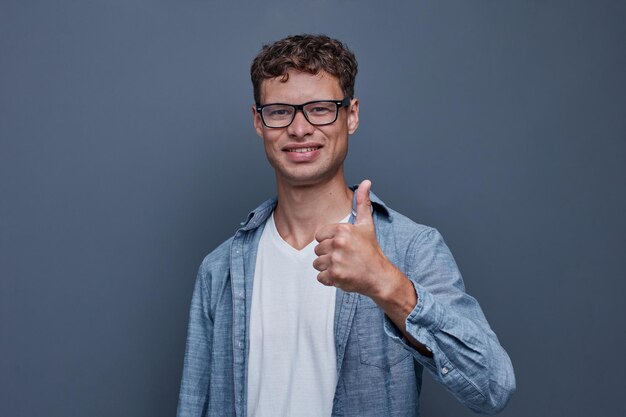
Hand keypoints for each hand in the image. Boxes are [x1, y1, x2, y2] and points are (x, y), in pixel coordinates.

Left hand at [313, 180, 393, 296]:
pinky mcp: (335, 276)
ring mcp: (336, 260)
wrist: (379, 276)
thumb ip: (362, 203)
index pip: (319, 236)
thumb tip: (366, 182)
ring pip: (317, 264)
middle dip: (328, 255)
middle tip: (344, 257)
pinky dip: (329, 279)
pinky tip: (341, 275)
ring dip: (327, 267)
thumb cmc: (371, 251)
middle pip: (317, 250)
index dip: (329, 241)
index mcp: (343, 230)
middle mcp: (338, 244)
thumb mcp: (366, 225)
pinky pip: (320, 277)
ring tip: (342, 266)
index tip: (341, 246)